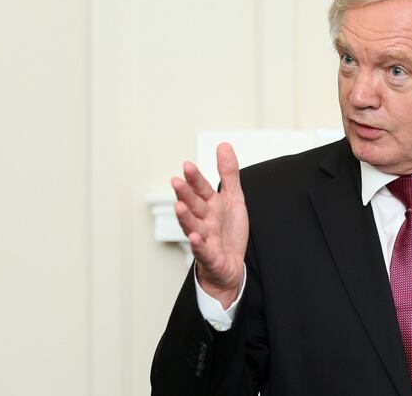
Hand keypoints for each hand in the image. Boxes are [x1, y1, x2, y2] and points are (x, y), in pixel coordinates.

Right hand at [171, 143, 248, 308]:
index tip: (187, 166)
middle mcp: (205, 220)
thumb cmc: (228, 232)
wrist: (232, 265)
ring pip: (193, 226)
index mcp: (210, 205)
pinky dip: (198, 245)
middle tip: (176, 181)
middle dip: (185, 194)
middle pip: (194, 205)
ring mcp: (206, 239)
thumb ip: (228, 173)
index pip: (201, 189)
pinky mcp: (210, 257)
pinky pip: (204, 251)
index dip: (195, 179)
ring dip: (185, 217)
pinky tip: (195, 237)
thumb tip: (223, 145)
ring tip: (179, 206)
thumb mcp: (234, 199)